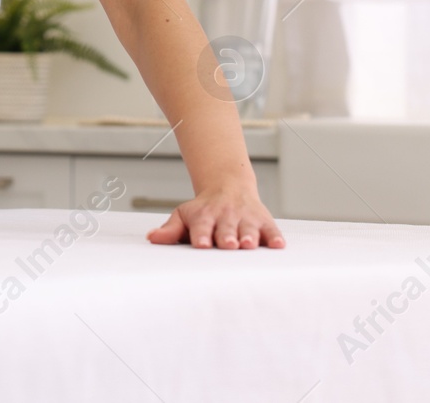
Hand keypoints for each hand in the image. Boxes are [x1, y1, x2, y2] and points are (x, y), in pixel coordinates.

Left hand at [146, 185, 285, 249]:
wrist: (228, 186)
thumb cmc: (204, 209)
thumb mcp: (184, 214)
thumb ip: (170, 229)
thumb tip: (152, 238)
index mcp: (205, 215)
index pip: (201, 226)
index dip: (201, 235)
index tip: (201, 244)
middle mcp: (226, 216)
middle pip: (226, 228)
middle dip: (227, 236)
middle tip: (228, 245)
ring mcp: (246, 218)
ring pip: (249, 228)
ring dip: (249, 236)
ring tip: (249, 244)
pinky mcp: (263, 221)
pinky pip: (271, 229)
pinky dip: (274, 237)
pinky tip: (277, 245)